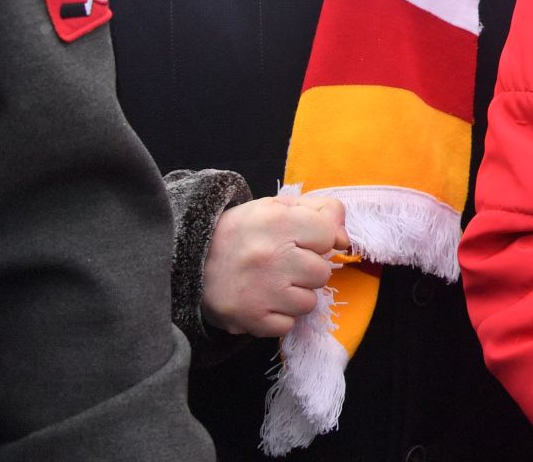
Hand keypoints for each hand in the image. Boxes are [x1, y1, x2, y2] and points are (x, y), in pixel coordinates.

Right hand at [201, 195, 349, 337]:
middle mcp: (270, 257)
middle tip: (285, 264)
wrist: (188, 262)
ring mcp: (260, 291)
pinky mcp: (250, 320)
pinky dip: (279, 316)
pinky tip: (264, 300)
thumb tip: (344, 240)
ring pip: (308, 302)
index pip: (328, 235)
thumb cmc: (242, 232)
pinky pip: (287, 325)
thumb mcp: (277, 208)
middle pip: (322, 272)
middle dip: (308, 268)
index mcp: (276, 222)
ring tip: (274, 283)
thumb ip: (321, 211)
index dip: (320, 239)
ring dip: (296, 295)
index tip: (303, 240)